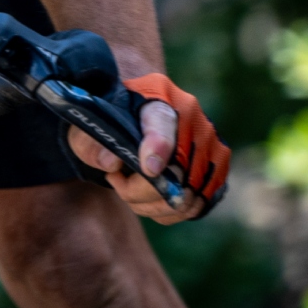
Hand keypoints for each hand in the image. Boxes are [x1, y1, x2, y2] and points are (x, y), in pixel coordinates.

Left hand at [66, 73, 229, 223]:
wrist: (139, 113)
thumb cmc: (113, 120)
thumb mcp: (90, 124)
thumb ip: (90, 141)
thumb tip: (110, 162)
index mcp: (159, 95)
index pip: (162, 122)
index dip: (158, 147)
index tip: (148, 169)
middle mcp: (194, 120)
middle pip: (174, 172)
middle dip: (137, 189)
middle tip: (115, 180)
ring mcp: (212, 147)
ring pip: (184, 197)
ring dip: (149, 203)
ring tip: (128, 187)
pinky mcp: (217, 172)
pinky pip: (192, 207)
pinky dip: (165, 211)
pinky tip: (147, 197)